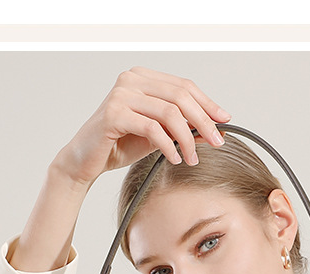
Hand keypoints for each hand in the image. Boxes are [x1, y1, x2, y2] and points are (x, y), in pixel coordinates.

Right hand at [52, 67, 231, 188]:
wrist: (85, 161)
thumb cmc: (118, 145)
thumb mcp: (157, 135)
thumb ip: (180, 128)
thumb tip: (212, 129)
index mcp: (143, 78)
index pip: (184, 86)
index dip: (207, 103)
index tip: (224, 121)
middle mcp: (131, 80)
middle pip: (180, 96)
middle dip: (203, 120)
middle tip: (217, 142)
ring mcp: (121, 94)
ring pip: (169, 112)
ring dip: (187, 138)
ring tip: (192, 158)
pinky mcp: (114, 113)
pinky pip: (152, 128)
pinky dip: (167, 145)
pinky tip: (174, 158)